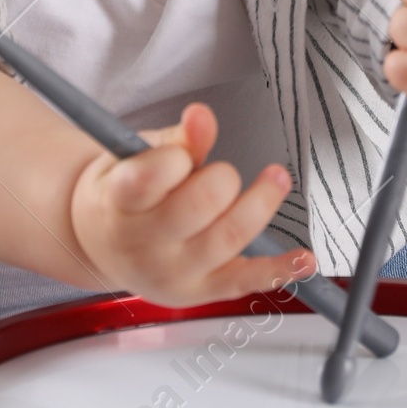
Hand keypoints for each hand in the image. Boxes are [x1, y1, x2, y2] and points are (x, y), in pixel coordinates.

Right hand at [70, 102, 307, 306]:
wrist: (100, 246)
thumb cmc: (121, 195)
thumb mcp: (135, 158)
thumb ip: (176, 139)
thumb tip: (202, 115)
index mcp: (118, 201)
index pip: (149, 176)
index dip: (174, 159)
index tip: (180, 156)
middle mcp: (142, 243)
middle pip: (199, 206)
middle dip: (222, 179)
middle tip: (220, 173)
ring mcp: (172, 273)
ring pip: (228, 237)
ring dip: (261, 203)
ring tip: (276, 178)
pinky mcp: (199, 292)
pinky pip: (245, 281)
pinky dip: (280, 270)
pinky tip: (306, 259)